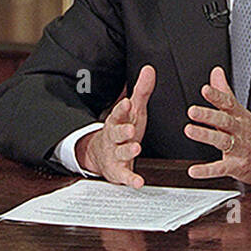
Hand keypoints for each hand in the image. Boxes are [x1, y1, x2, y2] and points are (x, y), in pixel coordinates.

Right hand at [77, 64, 155, 187]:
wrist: (101, 154)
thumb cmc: (122, 129)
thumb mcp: (133, 110)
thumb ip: (141, 91)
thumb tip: (149, 69)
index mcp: (117, 120)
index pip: (117, 113)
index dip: (121, 109)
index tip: (126, 104)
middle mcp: (114, 137)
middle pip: (116, 133)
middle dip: (122, 131)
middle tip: (130, 129)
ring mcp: (115, 154)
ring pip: (120, 152)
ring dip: (127, 151)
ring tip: (136, 149)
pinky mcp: (118, 171)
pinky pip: (124, 175)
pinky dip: (130, 179)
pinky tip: (138, 182)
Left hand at [184, 66, 250, 185]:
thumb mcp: (240, 111)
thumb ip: (224, 92)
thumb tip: (216, 72)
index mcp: (240, 116)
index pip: (228, 103)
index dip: (217, 96)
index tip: (205, 89)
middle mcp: (240, 131)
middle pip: (225, 121)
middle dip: (209, 115)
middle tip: (192, 111)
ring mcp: (239, 149)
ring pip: (222, 141)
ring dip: (206, 135)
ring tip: (190, 130)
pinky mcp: (237, 166)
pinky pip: (221, 168)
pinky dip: (207, 170)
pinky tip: (194, 170)